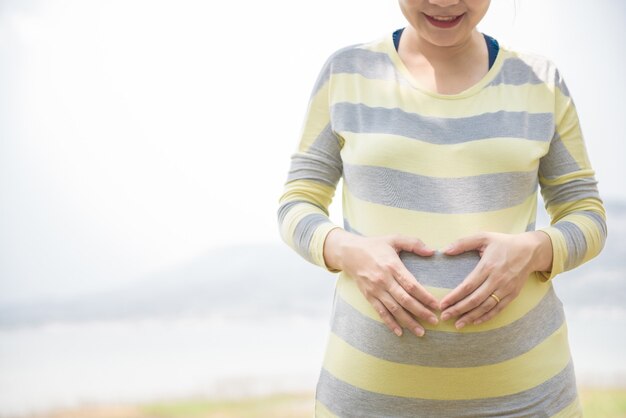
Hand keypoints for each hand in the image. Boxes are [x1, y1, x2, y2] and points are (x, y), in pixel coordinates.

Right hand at [323, 229, 439, 336]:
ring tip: (421, 332)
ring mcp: (375, 290)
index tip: (437, 305)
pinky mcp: (368, 296)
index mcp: (392, 266)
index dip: (425, 297)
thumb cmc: (375, 245)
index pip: (411, 285)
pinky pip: (380, 312)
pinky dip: (390, 323)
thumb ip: (413, 243)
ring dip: (408, 322)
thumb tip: (432, 251)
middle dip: (421, 312)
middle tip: (434, 321)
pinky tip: (399, 332)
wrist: (349, 252)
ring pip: (394, 309)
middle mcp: (384, 280)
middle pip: (405, 300)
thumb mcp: (394, 239)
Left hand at [439, 231, 552, 328]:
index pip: (467, 286)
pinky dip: (486, 317)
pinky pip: (498, 309)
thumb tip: (444, 250)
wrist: (531, 250)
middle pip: (475, 299)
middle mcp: (497, 280)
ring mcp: (506, 289)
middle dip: (458, 310)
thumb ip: (463, 243)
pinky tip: (475, 322)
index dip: (454, 297)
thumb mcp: (484, 237)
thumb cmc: (504, 243)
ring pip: (486, 307)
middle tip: (445, 317)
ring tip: (457, 324)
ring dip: (471, 317)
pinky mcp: (512, 295)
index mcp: (487, 266)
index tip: (442, 304)